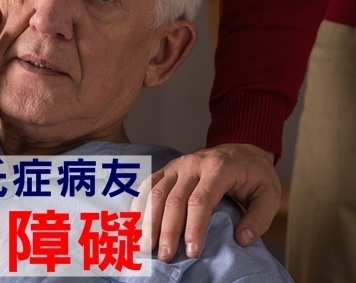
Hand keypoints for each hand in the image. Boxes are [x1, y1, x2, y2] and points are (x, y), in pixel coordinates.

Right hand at [133, 143, 279, 261]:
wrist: (242, 149)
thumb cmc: (254, 174)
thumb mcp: (269, 195)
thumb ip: (258, 218)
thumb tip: (241, 240)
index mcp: (218, 169)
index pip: (200, 201)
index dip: (194, 227)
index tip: (191, 251)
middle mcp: (193, 164)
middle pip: (174, 199)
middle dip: (168, 230)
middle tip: (165, 256)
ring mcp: (178, 164)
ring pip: (157, 193)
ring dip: (150, 221)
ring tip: (146, 246)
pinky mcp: (168, 167)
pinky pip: (149, 184)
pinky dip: (140, 204)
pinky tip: (136, 222)